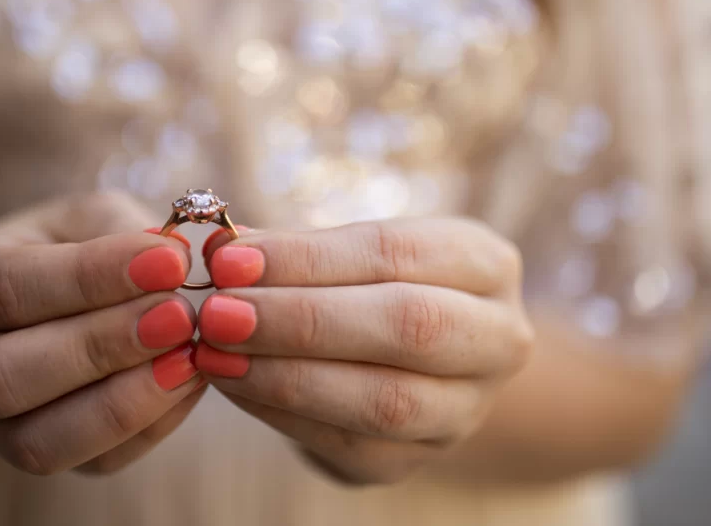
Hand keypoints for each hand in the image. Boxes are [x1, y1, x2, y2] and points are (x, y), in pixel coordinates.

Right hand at [0, 193, 203, 475]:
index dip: (91, 278)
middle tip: (180, 315)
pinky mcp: (36, 456)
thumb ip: (119, 232)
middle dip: (102, 347)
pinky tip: (188, 384)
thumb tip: (169, 262)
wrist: (64, 297)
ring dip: (124, 400)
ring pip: (37, 440)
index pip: (7, 286)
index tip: (170, 261)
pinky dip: (147, 428)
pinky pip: (89, 463)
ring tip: (189, 356)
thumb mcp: (87, 216)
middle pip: (4, 375)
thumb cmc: (72, 245)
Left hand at [196, 217, 533, 483]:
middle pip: (408, 327)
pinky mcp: (414, 460)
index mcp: (485, 264)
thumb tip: (223, 250)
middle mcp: (497, 339)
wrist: (412, 362)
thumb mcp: (347, 251)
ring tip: (213, 351)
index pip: (395, 252)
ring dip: (284, 375)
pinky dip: (278, 412)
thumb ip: (291, 249)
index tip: (229, 259)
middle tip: (218, 312)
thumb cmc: (369, 284)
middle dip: (300, 319)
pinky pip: (345, 443)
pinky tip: (230, 383)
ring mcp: (464, 410)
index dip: (307, 258)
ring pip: (385, 400)